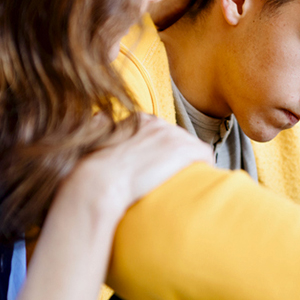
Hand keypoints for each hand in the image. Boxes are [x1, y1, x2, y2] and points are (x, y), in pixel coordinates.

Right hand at [61, 115, 210, 219]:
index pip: (162, 132)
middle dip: (178, 157)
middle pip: (179, 138)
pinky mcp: (183, 150)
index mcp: (139, 121)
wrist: (100, 182)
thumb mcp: (97, 138)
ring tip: (185, 180)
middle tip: (171, 176)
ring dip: (190, 163)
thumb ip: (102, 124)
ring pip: (192, 146)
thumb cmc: (94, 170)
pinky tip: (199, 180)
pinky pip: (205, 154)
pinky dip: (205, 166)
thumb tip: (100, 117)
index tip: (159, 165)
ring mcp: (172, 136)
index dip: (163, 151)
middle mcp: (158, 124)